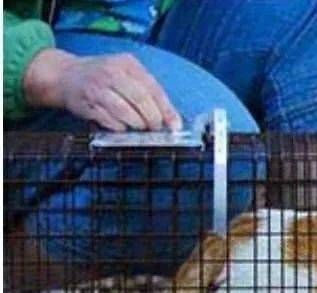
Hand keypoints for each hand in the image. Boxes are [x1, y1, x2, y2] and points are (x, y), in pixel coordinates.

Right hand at [23, 48, 180, 130]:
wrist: (65, 75)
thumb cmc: (104, 76)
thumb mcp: (127, 73)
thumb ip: (148, 91)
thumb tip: (170, 118)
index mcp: (127, 64)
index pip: (153, 88)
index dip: (166, 109)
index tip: (175, 125)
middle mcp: (112, 73)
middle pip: (140, 99)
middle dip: (152, 119)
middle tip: (156, 128)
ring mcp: (97, 88)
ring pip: (124, 111)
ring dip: (136, 124)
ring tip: (140, 127)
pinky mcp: (86, 103)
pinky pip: (108, 120)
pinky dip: (119, 127)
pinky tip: (122, 127)